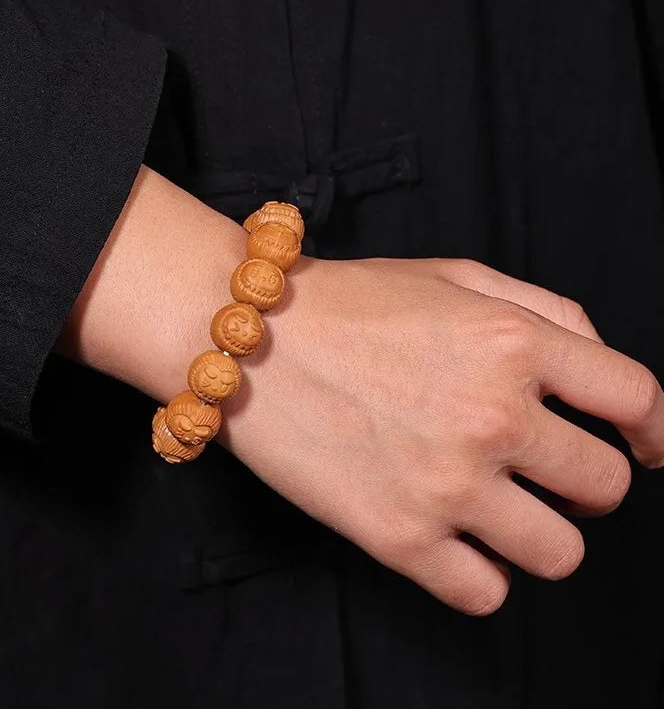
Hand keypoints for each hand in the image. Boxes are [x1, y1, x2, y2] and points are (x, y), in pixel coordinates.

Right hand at [222, 256, 663, 614]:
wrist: (246, 339)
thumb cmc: (347, 303)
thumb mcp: (453, 276)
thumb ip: (546, 311)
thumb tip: (601, 378)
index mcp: (512, 342)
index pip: (636, 400)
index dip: (654, 430)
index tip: (645, 447)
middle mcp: (492, 415)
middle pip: (606, 487)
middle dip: (583, 481)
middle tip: (540, 471)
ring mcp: (447, 483)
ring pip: (560, 553)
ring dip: (540, 534)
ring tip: (496, 508)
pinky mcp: (398, 537)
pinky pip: (486, 593)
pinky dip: (479, 574)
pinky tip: (450, 539)